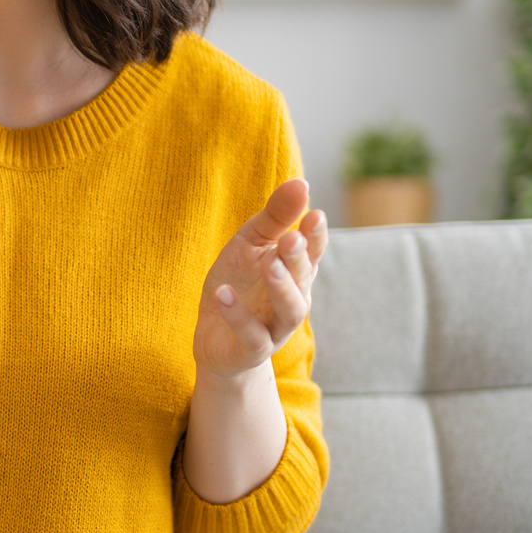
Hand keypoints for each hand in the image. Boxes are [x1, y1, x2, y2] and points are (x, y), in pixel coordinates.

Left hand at [191, 179, 326, 378]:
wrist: (216, 338)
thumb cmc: (240, 284)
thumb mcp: (251, 244)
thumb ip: (275, 217)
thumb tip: (302, 183)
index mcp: (295, 272)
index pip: (312, 252)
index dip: (315, 236)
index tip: (315, 215)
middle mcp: (292, 300)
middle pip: (302, 279)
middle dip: (298, 258)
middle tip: (291, 238)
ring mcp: (274, 327)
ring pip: (289, 310)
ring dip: (281, 287)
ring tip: (268, 264)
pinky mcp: (251, 350)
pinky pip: (251, 336)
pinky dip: (238, 316)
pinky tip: (223, 294)